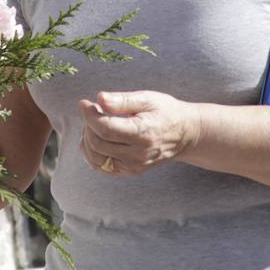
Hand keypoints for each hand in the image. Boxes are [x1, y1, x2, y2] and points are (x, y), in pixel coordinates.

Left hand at [78, 91, 200, 176]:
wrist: (184, 134)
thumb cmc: (165, 112)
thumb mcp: (147, 99)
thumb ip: (122, 100)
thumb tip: (100, 98)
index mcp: (142, 133)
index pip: (105, 128)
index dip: (89, 115)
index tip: (85, 103)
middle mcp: (137, 154)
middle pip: (97, 143)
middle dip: (88, 124)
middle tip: (93, 110)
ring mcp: (133, 166)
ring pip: (95, 157)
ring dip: (87, 139)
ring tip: (95, 123)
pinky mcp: (129, 171)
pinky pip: (100, 166)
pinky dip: (91, 152)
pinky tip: (96, 137)